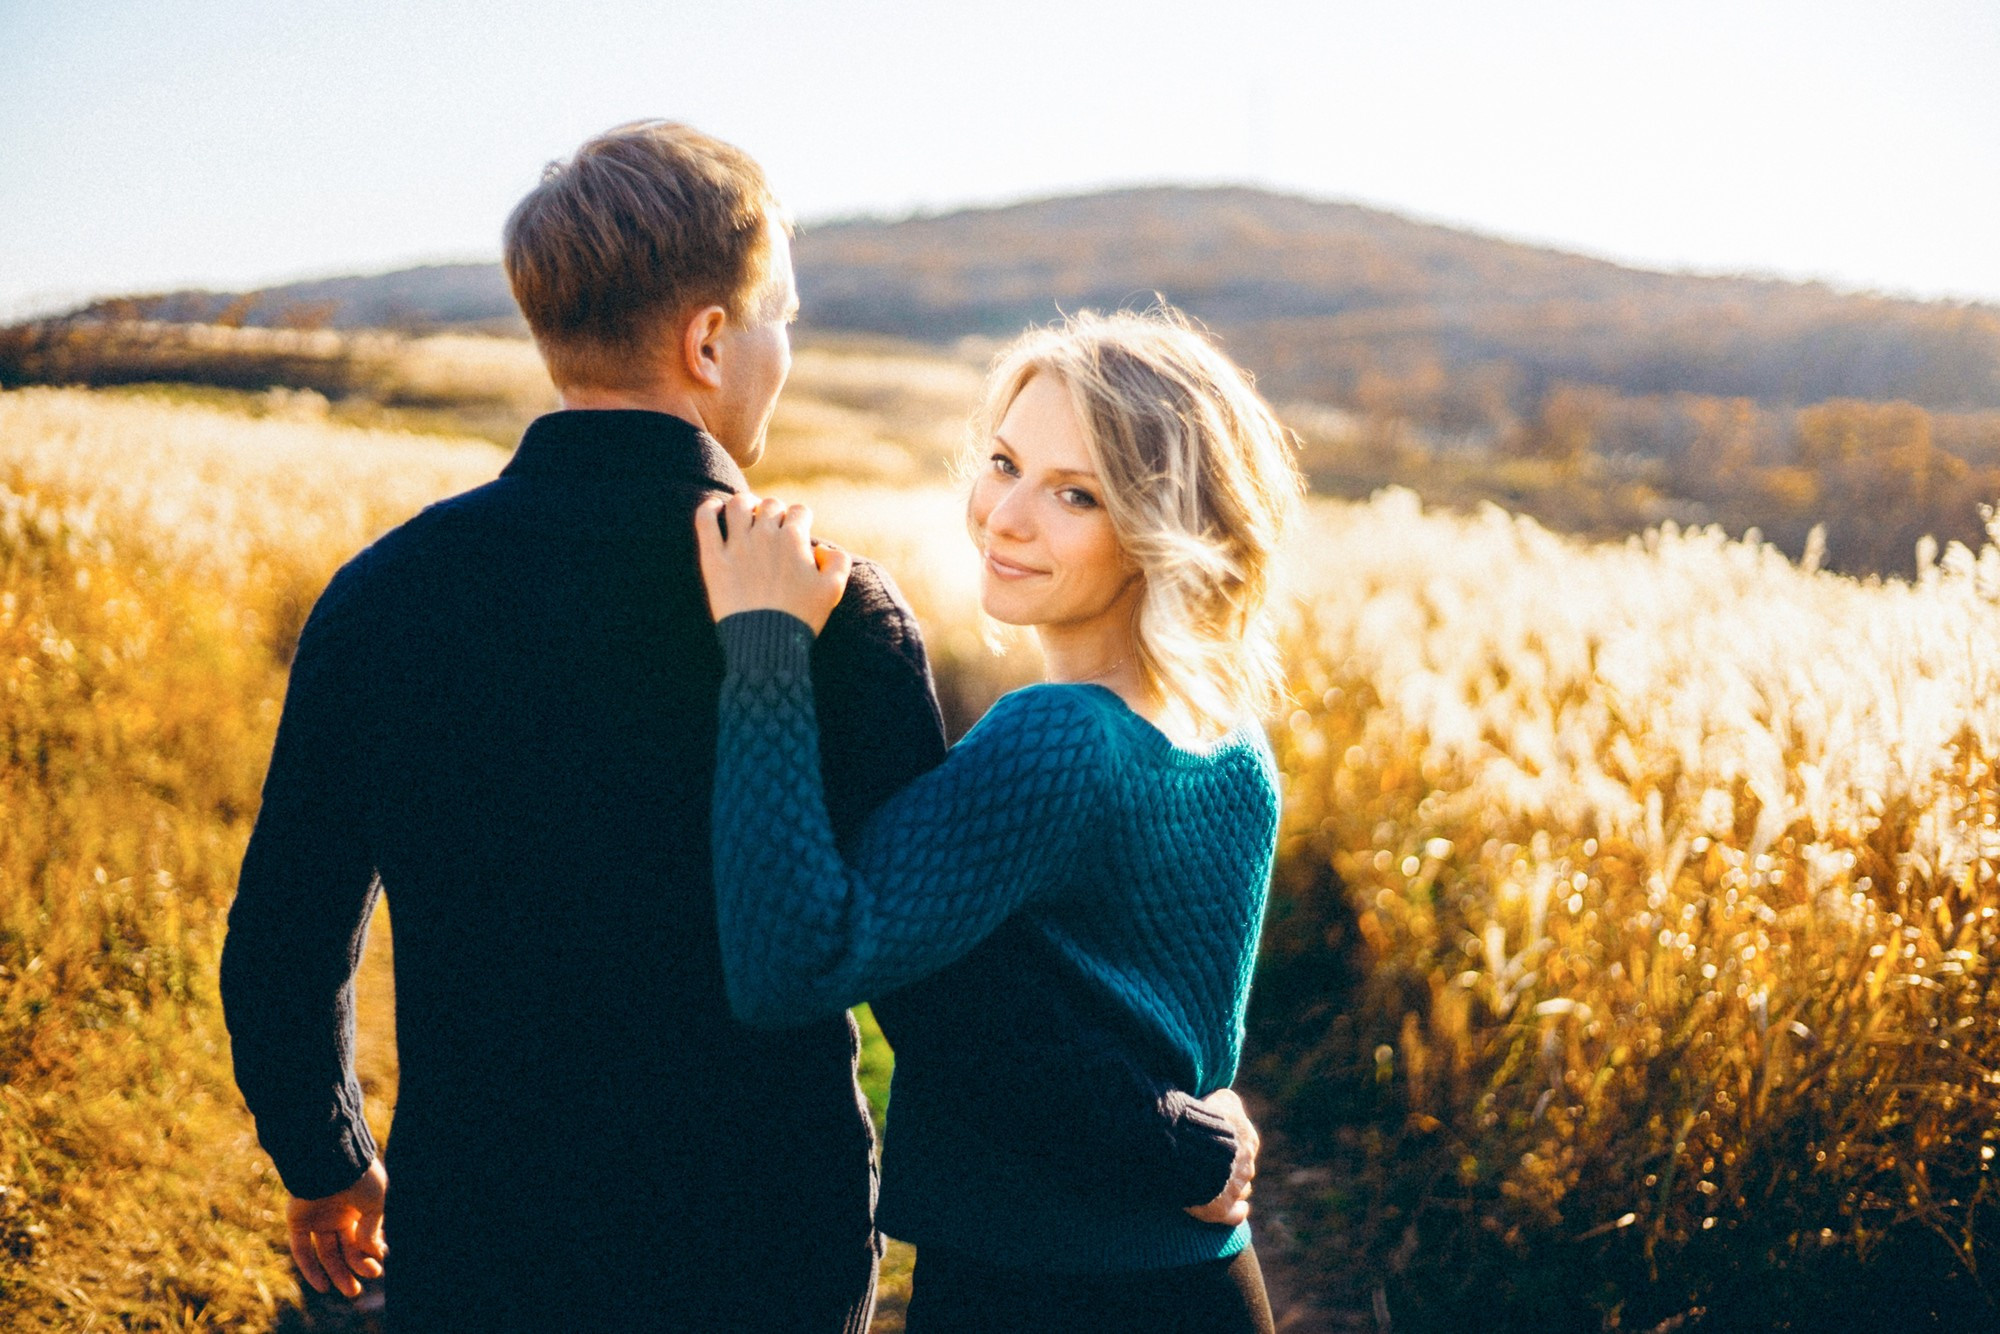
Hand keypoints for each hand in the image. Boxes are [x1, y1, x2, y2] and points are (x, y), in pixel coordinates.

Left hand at [287, 1157, 387, 1299]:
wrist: (330, 1159)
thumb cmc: (358, 1176)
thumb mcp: (376, 1202)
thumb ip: (372, 1228)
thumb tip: (371, 1253)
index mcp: (358, 1206)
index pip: (364, 1236)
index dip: (371, 1252)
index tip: (378, 1262)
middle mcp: (337, 1214)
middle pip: (346, 1248)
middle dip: (355, 1268)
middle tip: (360, 1289)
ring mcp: (317, 1219)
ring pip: (327, 1253)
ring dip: (337, 1273)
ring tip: (349, 1292)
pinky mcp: (298, 1222)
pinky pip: (302, 1250)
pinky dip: (311, 1269)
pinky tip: (323, 1286)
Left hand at [695, 492, 851, 634]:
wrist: (766, 643)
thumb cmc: (801, 617)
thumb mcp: (833, 590)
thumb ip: (838, 561)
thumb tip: (822, 548)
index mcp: (794, 539)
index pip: (800, 511)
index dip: (802, 519)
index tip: (799, 531)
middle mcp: (765, 535)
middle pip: (771, 505)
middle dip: (775, 512)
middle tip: (773, 526)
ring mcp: (737, 545)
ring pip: (738, 504)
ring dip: (745, 503)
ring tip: (746, 512)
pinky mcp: (713, 559)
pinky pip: (705, 521)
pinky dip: (709, 508)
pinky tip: (714, 507)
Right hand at [1185, 1087, 1259, 1226]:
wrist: (1187, 1148)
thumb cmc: (1202, 1120)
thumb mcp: (1221, 1099)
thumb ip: (1230, 1102)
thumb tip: (1229, 1103)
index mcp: (1249, 1140)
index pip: (1246, 1144)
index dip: (1231, 1145)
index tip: (1217, 1144)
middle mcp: (1246, 1166)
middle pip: (1243, 1169)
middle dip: (1231, 1168)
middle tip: (1210, 1165)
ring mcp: (1235, 1189)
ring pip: (1241, 1191)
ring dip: (1231, 1188)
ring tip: (1214, 1185)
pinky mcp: (1220, 1209)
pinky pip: (1235, 1215)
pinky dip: (1236, 1212)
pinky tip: (1234, 1209)